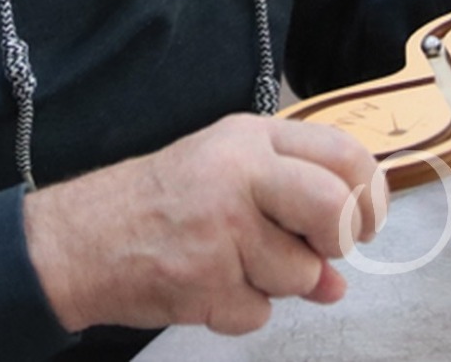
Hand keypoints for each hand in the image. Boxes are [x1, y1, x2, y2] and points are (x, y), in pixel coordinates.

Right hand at [23, 113, 386, 335]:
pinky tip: (208, 284)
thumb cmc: (161, 202)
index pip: (344, 154)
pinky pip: (260, 313)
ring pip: (302, 274)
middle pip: (336, 208)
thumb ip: (291, 213)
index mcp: (251, 138)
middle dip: (337, 242)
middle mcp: (240, 173)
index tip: (364, 220)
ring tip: (232, 263)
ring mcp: (222, 227)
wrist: (81, 238)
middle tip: (319, 251)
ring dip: (277, 285)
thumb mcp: (230, 179)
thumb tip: (336, 280)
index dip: (369, 194)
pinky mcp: (205, 279)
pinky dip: (240, 311)